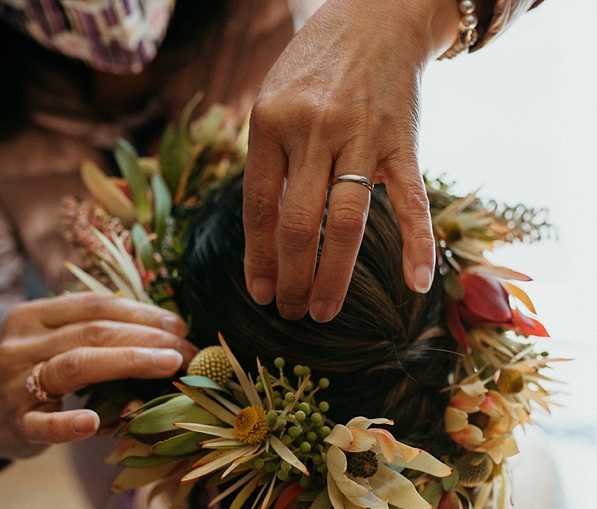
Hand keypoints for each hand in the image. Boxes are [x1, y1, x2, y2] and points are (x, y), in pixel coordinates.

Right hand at [0, 293, 196, 458]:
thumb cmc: (27, 370)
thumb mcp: (47, 337)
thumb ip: (88, 328)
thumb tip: (159, 326)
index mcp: (34, 315)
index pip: (96, 305)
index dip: (142, 312)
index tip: (179, 324)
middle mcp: (23, 343)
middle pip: (93, 331)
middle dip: (148, 337)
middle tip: (187, 348)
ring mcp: (16, 383)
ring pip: (76, 364)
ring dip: (128, 362)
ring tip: (168, 365)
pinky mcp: (14, 423)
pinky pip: (41, 423)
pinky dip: (68, 424)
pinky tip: (93, 423)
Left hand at [243, 0, 459, 321]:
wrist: (377, 16)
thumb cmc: (315, 67)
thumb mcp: (273, 101)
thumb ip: (268, 160)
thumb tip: (262, 232)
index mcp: (271, 122)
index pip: (260, 208)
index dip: (258, 258)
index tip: (258, 294)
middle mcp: (314, 131)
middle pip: (300, 225)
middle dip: (291, 278)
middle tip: (288, 313)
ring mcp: (362, 137)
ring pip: (347, 223)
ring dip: (333, 277)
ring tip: (321, 312)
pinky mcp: (402, 142)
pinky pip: (411, 199)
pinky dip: (416, 243)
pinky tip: (417, 283)